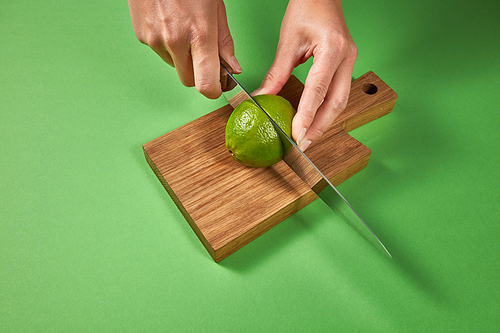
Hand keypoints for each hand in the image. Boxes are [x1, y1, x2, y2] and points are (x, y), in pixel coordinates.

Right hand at [128, 0, 241, 98]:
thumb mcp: (216, 8)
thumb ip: (224, 41)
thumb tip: (233, 68)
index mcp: (199, 34)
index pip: (206, 85)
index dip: (214, 90)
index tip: (218, 85)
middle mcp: (175, 41)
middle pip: (189, 81)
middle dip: (199, 74)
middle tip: (204, 56)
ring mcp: (155, 40)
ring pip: (175, 66)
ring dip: (182, 58)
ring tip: (185, 30)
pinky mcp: (142, 37)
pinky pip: (161, 53)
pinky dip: (168, 46)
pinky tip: (170, 24)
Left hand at [255, 0, 356, 150]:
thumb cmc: (307, 8)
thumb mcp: (288, 41)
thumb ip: (277, 72)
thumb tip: (263, 97)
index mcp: (332, 49)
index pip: (319, 89)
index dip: (308, 115)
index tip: (297, 134)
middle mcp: (346, 57)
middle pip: (337, 102)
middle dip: (320, 126)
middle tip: (304, 144)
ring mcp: (350, 61)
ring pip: (341, 101)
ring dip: (325, 121)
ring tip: (308, 137)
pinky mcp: (346, 65)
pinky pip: (339, 93)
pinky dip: (327, 109)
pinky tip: (315, 120)